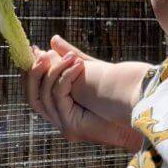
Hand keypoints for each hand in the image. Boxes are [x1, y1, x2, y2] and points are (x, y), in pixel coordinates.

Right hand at [26, 41, 140, 149]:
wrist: (137, 114)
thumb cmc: (116, 93)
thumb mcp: (87, 70)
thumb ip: (68, 58)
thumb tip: (52, 40)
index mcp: (60, 107)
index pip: (34, 91)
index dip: (29, 71)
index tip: (33, 50)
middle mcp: (58, 118)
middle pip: (32, 96)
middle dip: (33, 73)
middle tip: (41, 52)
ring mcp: (63, 125)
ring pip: (44, 95)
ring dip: (55, 70)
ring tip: (71, 56)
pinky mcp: (71, 127)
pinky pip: (59, 97)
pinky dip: (66, 78)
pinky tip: (78, 65)